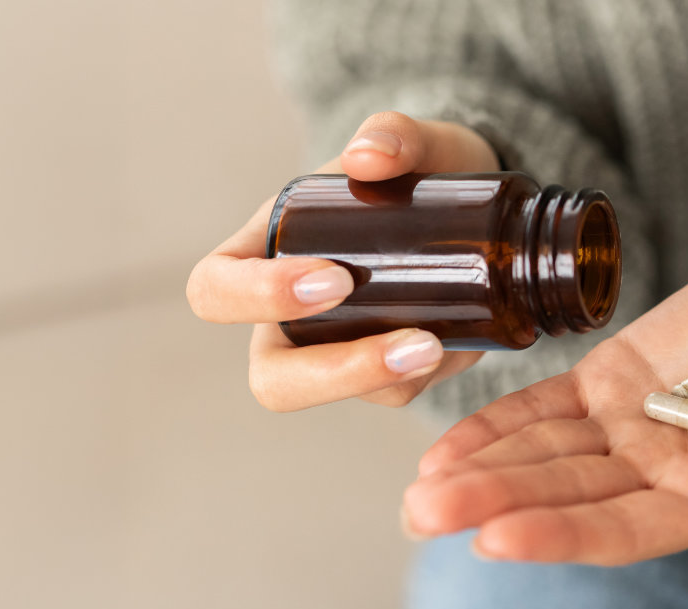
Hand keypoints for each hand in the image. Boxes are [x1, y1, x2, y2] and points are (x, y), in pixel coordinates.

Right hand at [186, 112, 501, 409]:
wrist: (472, 202)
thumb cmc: (416, 168)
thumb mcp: (412, 142)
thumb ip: (394, 134)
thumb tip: (369, 155)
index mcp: (264, 251)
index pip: (215, 290)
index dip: (257, 296)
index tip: (334, 278)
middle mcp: (288, 314)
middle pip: (271, 376)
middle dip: (329, 370)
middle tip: (398, 334)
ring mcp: (336, 349)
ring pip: (333, 395)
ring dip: (379, 379)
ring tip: (436, 346)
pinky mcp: (387, 371)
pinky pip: (389, 394)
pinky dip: (418, 377)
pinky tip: (456, 346)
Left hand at [402, 227, 687, 608]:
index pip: (624, 532)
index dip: (561, 535)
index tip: (496, 537)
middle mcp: (666, 478)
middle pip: (567, 497)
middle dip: (495, 505)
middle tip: (424, 512)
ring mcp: (636, 426)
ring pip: (545, 454)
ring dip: (482, 469)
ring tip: (417, 487)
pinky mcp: (619, 374)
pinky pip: (547, 405)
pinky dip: (498, 420)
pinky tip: (444, 443)